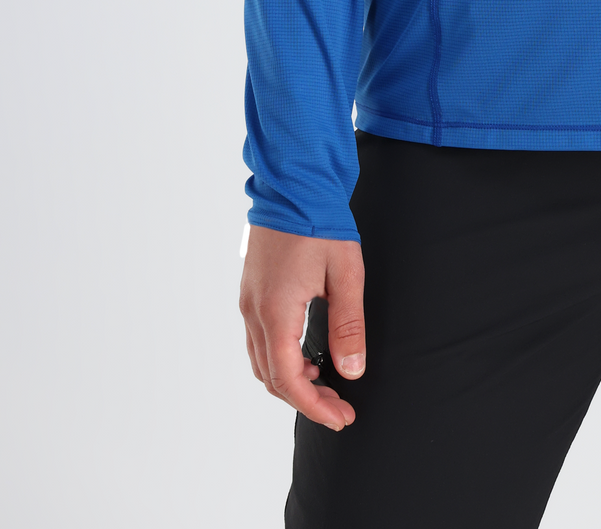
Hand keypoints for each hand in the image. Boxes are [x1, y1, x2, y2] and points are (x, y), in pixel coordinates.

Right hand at [239, 226, 365, 429]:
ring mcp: (248, 301)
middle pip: (271, 377)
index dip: (314, 407)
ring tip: (326, 386)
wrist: (293, 182)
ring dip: (290, 382)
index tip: (341, 418)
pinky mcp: (251, 291)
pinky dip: (280, 359)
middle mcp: (254, 312)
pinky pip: (258, 340)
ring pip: (260, 361)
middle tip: (340, 408)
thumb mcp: (345, 274)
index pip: (289, 380)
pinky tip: (307, 355)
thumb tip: (352, 370)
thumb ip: (348, 325)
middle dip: (306, 400)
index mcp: (276, 312)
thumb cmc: (321, 223)